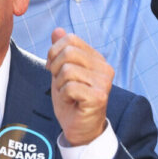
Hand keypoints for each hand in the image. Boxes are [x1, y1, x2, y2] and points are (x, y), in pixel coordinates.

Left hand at [47, 28, 113, 145]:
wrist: (80, 128)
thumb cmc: (72, 101)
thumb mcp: (62, 73)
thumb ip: (61, 51)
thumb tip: (58, 30)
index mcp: (97, 59)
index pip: (71, 39)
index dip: (54, 51)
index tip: (53, 68)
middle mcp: (104, 68)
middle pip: (69, 52)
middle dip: (55, 67)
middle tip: (59, 82)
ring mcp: (104, 82)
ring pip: (67, 70)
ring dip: (60, 85)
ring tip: (68, 94)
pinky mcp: (99, 96)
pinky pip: (70, 87)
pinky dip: (64, 96)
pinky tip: (71, 102)